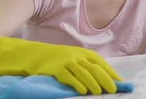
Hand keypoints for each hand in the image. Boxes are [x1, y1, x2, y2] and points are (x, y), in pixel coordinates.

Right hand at [0, 37, 121, 94]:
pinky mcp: (55, 67)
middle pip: (95, 67)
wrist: (25, 54)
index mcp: (79, 52)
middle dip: (107, 78)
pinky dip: (78, 84)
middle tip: (116, 89)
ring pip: (84, 73)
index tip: (119, 81)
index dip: (110, 72)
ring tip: (102, 93)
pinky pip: (69, 77)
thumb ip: (79, 67)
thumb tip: (96, 78)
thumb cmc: (47, 60)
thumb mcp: (66, 59)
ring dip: (95, 83)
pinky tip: (85, 91)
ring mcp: (64, 60)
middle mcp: (74, 55)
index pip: (99, 62)